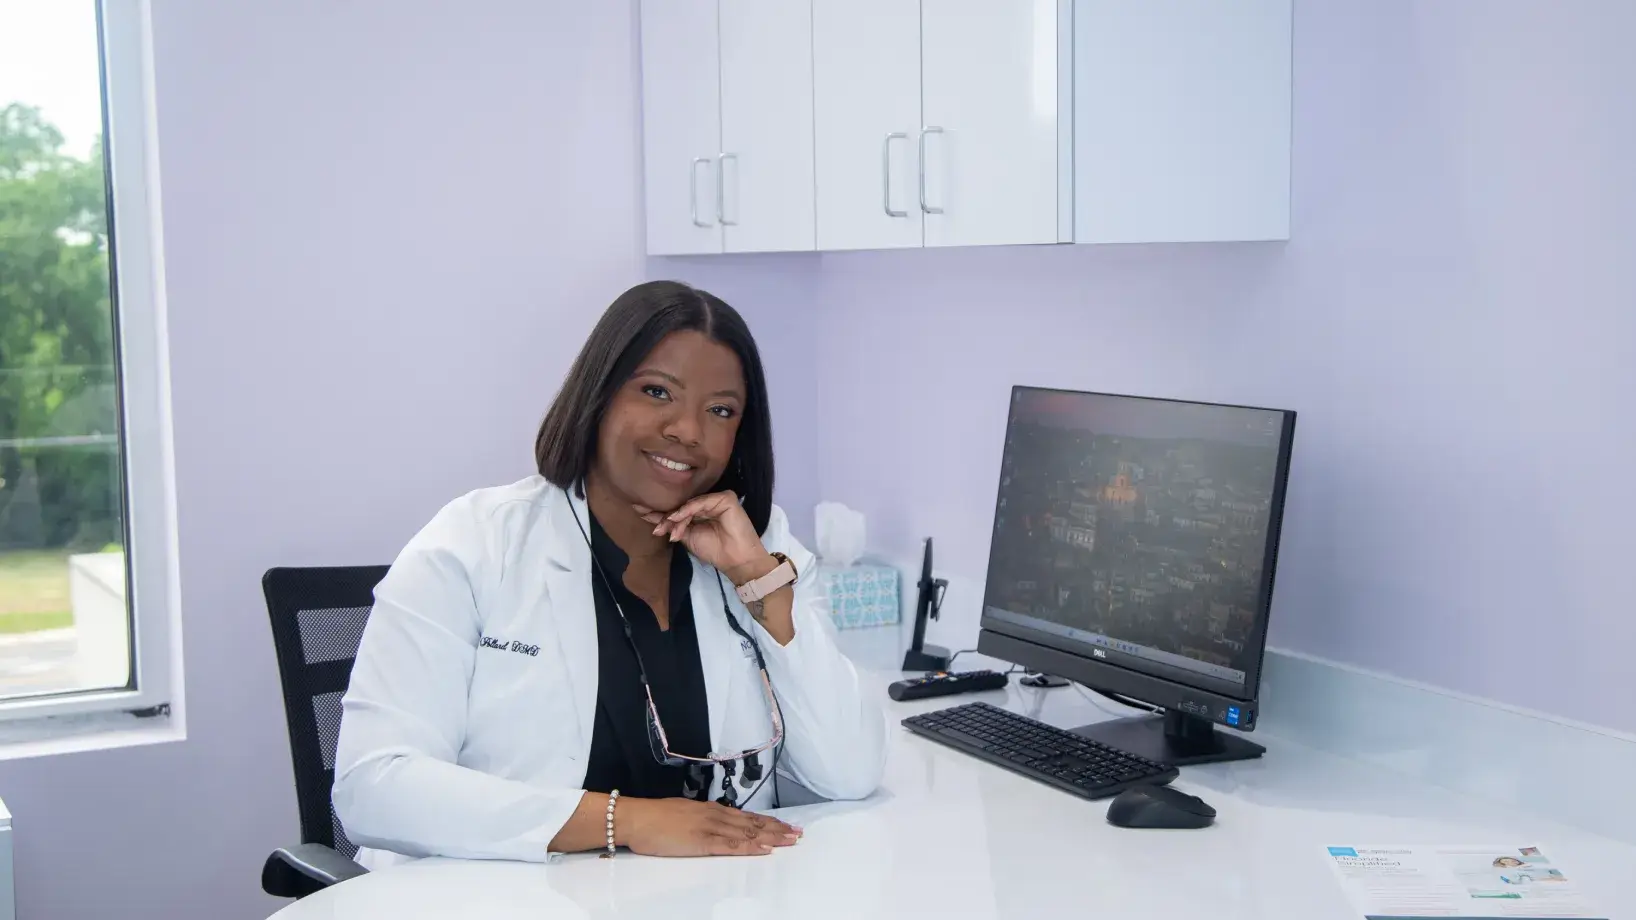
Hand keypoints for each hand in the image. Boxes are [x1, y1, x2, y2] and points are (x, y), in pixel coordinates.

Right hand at [618, 797, 801, 856]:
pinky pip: (731, 846)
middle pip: (753, 823)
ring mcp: (710, 828)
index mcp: (711, 809)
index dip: (768, 821)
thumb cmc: (655, 818)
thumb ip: (702, 818)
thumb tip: (715, 823)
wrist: (637, 818)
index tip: (785, 825)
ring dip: (771, 837)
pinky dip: (750, 848)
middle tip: (798, 833)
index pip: (747, 816)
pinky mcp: (702, 842)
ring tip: (790, 840)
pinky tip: (764, 850)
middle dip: (777, 829)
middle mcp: (715, 816)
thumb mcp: (684, 813)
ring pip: (748, 833)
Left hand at [635, 491, 773, 583]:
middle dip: (663, 515)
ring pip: (689, 505)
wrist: (736, 560)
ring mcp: (716, 500)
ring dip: (674, 518)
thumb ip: (675, 526)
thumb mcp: (688, 538)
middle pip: (681, 505)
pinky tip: (676, 518)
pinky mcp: (726, 498)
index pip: (677, 509)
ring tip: (663, 529)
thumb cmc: (715, 551)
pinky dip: (687, 510)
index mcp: (699, 512)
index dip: (658, 511)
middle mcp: (707, 503)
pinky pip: (701, 502)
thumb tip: (653, 519)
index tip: (638, 510)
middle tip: (647, 520)